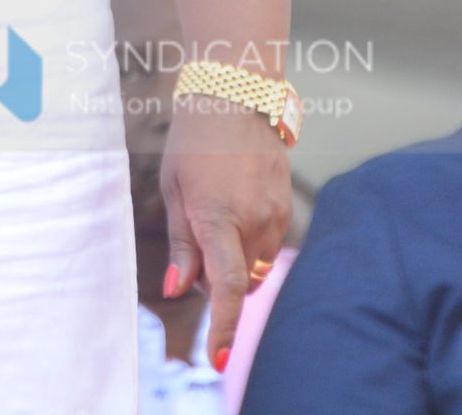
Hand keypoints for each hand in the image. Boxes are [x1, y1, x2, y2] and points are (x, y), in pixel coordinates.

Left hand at [159, 98, 293, 371]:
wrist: (237, 100)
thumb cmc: (193, 143)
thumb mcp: (173, 189)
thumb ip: (180, 243)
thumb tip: (176, 290)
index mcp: (217, 217)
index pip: (226, 287)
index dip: (222, 328)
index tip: (218, 360)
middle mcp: (253, 223)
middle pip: (237, 283)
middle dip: (214, 283)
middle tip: (192, 247)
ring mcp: (276, 218)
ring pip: (254, 269)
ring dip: (233, 264)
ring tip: (212, 218)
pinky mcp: (288, 211)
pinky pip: (268, 248)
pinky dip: (248, 246)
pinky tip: (233, 211)